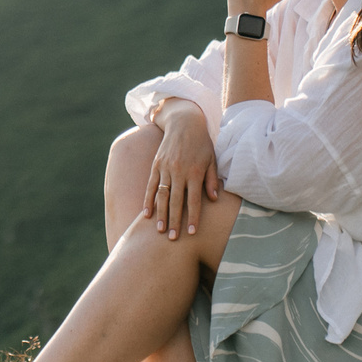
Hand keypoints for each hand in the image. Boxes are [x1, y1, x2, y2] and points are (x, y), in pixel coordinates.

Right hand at [144, 99, 222, 240]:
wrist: (184, 122)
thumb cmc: (202, 143)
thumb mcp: (212, 159)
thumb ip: (212, 179)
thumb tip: (214, 198)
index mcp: (195, 172)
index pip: (195, 200)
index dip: (193, 217)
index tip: (192, 233)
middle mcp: (179, 171)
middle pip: (177, 201)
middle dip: (175, 221)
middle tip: (173, 239)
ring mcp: (166, 168)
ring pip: (162, 196)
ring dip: (161, 214)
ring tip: (160, 231)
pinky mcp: (156, 165)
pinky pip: (151, 186)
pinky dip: (148, 200)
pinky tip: (147, 214)